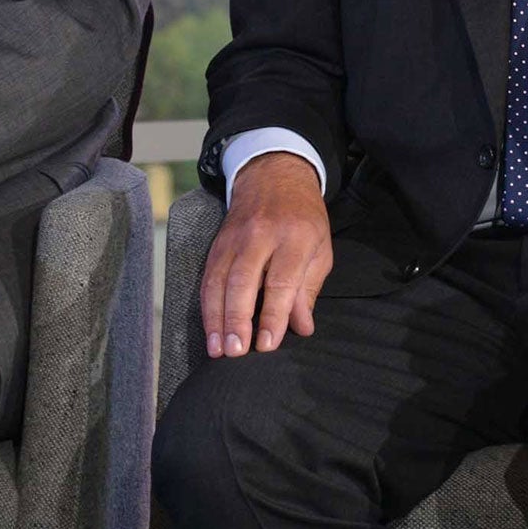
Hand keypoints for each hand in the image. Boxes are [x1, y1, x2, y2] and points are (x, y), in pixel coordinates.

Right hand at [200, 152, 332, 357]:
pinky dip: (207, 305)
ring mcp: (235, 238)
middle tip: (236, 352)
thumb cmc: (303, 219)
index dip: (272, 316)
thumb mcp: (320, 249)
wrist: (273, 176)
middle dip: (237, 320)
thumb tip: (300, 327)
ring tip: (218, 348)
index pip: (281, 282)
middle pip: (243, 281)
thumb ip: (308, 289)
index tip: (267, 345)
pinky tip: (210, 329)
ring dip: (216, 317)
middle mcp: (261, 235)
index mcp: (295, 237)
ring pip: (219, 280)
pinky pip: (208, 277)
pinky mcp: (218, 243)